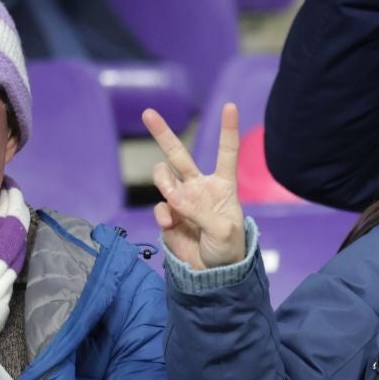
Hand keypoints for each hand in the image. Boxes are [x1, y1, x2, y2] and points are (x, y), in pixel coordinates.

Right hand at [142, 103, 247, 269]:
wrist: (212, 274)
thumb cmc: (228, 249)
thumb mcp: (225, 231)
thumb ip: (202, 212)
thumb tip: (176, 199)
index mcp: (223, 186)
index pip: (226, 153)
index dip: (227, 129)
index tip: (230, 105)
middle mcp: (200, 187)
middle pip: (179, 155)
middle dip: (163, 134)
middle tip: (148, 113)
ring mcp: (182, 200)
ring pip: (163, 176)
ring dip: (163, 180)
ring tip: (173, 196)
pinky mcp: (169, 216)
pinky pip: (160, 206)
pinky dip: (163, 213)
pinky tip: (171, 223)